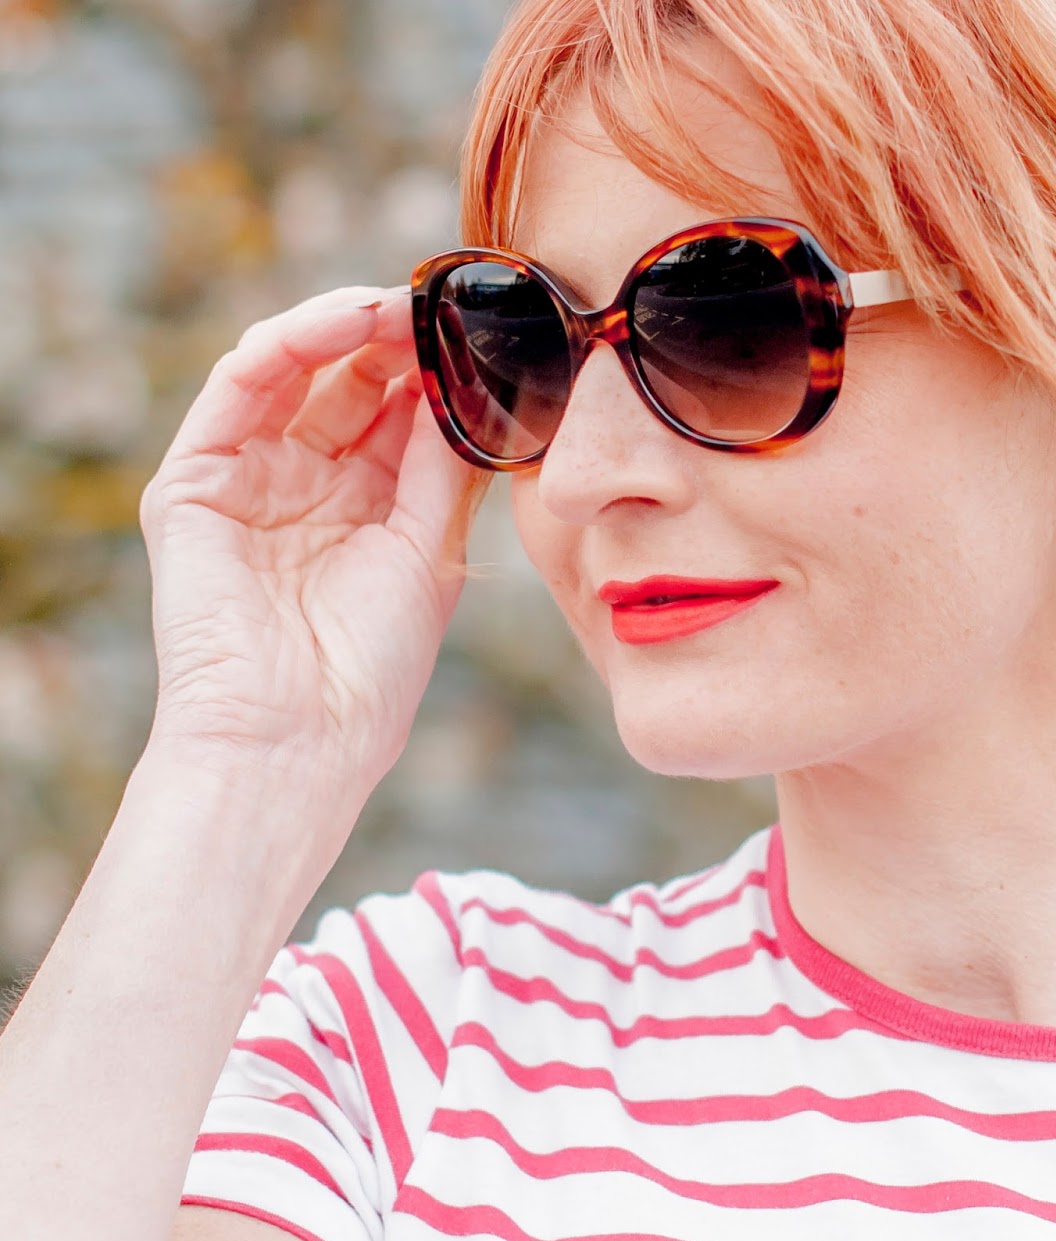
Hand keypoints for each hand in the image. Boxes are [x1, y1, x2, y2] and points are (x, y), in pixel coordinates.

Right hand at [138, 283, 491, 791]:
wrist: (299, 737)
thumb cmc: (372, 669)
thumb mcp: (428, 553)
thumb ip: (442, 466)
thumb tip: (468, 384)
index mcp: (370, 513)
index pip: (400, 418)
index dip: (435, 370)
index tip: (479, 330)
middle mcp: (309, 490)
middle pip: (350, 387)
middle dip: (395, 341)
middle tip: (437, 306)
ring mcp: (250, 483)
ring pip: (293, 374)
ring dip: (343, 329)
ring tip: (394, 305)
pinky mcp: (194, 484)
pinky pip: (236, 391)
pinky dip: (285, 346)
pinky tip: (340, 324)